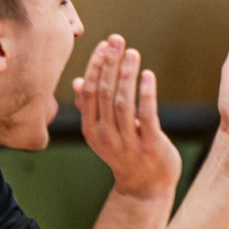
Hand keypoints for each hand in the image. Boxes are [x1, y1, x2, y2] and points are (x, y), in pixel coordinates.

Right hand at [74, 35, 183, 200]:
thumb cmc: (125, 155)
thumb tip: (78, 81)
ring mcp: (127, 142)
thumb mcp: (102, 132)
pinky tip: (147, 75)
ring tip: (132, 52)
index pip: (89, 93)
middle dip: (110, 64)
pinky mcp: (150, 145)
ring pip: (123, 102)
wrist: (145, 188)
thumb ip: (90, 108)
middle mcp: (105, 136)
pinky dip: (146, 94)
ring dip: (126, 74)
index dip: (96, 67)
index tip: (104, 45)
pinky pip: (146, 116)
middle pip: (105, 93)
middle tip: (117, 40)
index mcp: (91, 130)